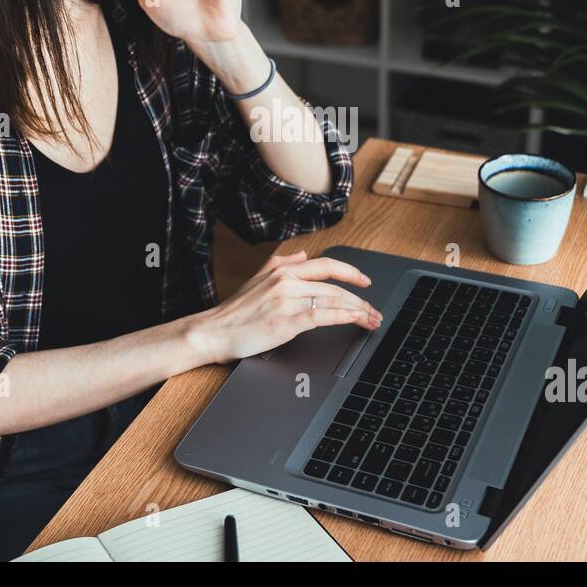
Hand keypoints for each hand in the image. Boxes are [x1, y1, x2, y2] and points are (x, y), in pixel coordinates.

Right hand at [189, 251, 383, 364]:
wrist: (211, 332)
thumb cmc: (233, 311)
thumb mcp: (257, 279)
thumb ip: (280, 264)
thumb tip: (301, 255)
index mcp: (282, 269)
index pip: (326, 265)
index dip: (351, 272)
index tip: (365, 282)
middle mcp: (286, 280)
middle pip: (335, 285)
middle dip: (360, 299)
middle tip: (375, 311)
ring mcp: (286, 300)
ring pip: (332, 300)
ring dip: (357, 311)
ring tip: (371, 321)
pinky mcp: (285, 322)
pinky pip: (321, 315)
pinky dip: (342, 316)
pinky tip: (355, 320)